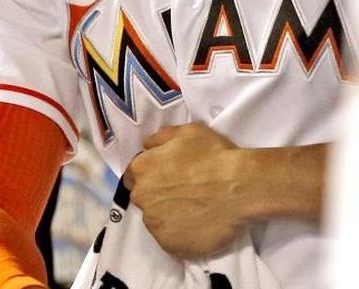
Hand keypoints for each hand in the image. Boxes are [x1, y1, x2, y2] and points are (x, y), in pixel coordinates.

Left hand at [123, 123, 245, 259]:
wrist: (241, 186)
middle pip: (144, 199)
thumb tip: (147, 147)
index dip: (151, 178)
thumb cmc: (215, 156)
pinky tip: (199, 227)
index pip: (134, 177)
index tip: (167, 181)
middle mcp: (141, 196)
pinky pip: (171, 241)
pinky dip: (182, 236)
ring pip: (157, 221)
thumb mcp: (185, 132)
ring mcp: (155, 222)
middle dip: (159, 197)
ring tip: (196, 212)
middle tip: (185, 196)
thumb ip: (159, 139)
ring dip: (170, 217)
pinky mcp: (170, 244)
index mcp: (141, 168)